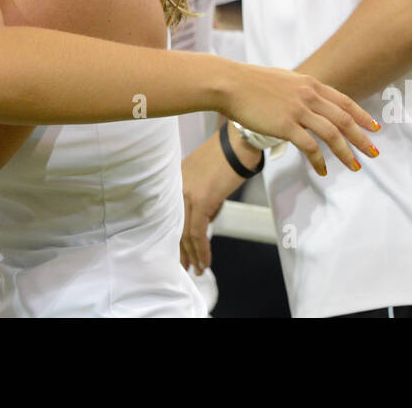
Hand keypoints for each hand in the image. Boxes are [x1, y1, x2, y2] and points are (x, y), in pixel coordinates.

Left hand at [180, 132, 250, 273]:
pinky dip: (202, 250)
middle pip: (175, 225)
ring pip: (186, 233)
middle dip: (181, 250)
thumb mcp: (207, 175)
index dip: (175, 235)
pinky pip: (198, 232)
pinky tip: (205, 262)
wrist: (239, 143)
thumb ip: (201, 195)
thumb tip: (205, 217)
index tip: (179, 251)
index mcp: (176, 179)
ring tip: (197, 269)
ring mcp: (187, 193)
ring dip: (192, 254)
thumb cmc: (228, 155)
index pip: (172, 214)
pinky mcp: (201, 200)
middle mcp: (177, 187)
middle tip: (184, 266)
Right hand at [219, 63, 378, 175]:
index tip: (375, 127)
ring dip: (346, 152)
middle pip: (344, 119)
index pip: (344, 101)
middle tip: (374, 152)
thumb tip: (308, 99)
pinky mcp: (285, 125)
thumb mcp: (283, 79)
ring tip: (355, 166)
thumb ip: (300, 90)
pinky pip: (310, 146)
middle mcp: (309, 95)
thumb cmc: (250, 81)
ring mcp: (298, 110)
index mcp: (310, 84)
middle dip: (362, 138)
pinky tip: (322, 170)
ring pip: (332, 134)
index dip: (362, 115)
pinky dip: (319, 160)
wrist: (229, 82)